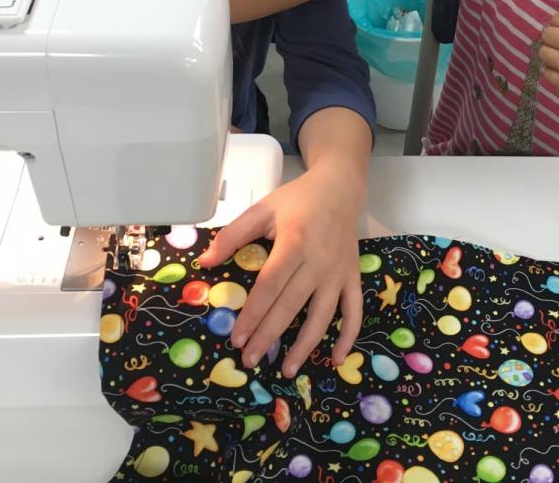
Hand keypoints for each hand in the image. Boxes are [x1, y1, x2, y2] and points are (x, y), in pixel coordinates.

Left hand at [195, 166, 363, 377]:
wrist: (340, 189)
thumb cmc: (297, 200)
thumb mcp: (262, 209)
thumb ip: (232, 236)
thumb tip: (204, 263)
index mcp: (295, 242)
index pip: (270, 286)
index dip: (253, 314)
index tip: (236, 337)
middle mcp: (319, 262)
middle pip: (291, 306)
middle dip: (269, 336)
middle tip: (249, 360)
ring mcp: (338, 273)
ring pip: (322, 316)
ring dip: (305, 346)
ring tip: (286, 369)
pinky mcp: (352, 278)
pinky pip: (354, 311)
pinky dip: (348, 337)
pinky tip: (336, 359)